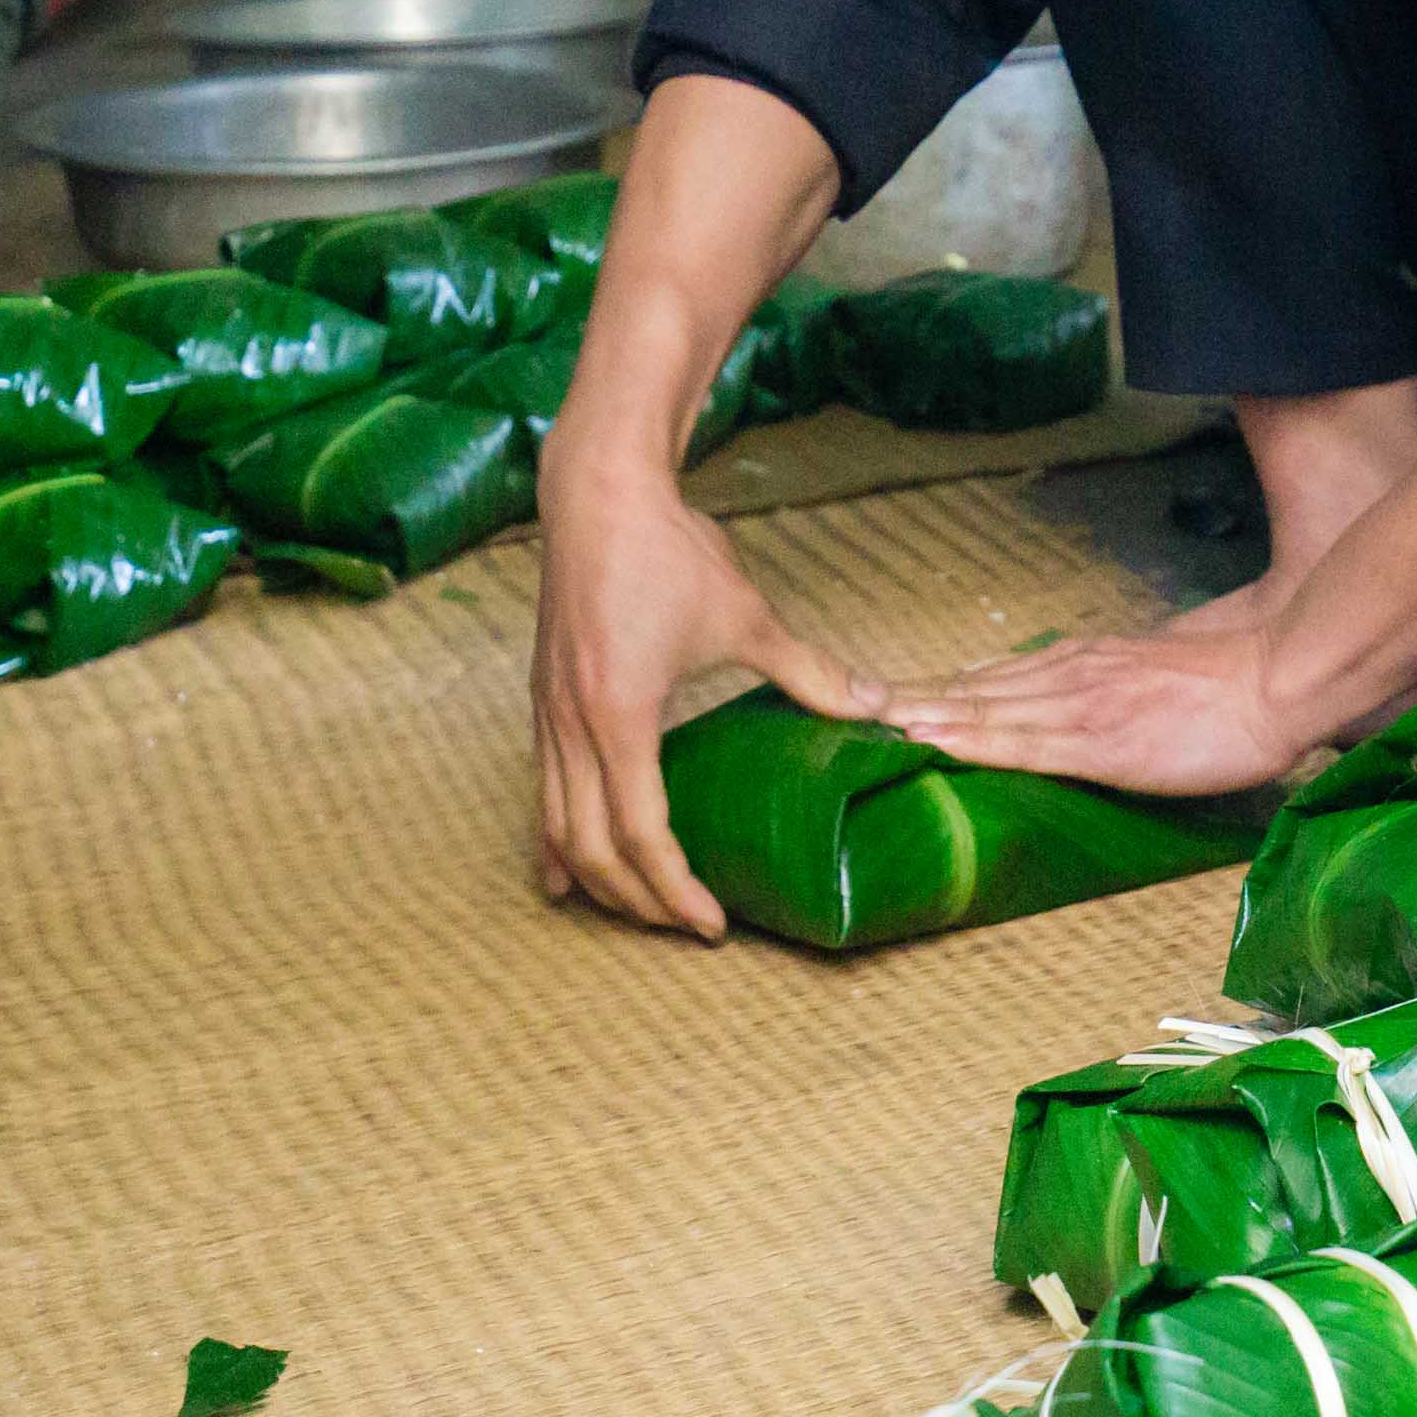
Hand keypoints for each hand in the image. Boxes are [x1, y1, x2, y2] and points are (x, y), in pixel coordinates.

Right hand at [532, 470, 881, 938]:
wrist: (597, 491)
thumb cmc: (666, 549)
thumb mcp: (746, 616)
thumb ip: (809, 670)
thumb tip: (876, 706)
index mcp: (620, 716)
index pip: (642, 836)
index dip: (675, 891)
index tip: (712, 924)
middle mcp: (571, 725)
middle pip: (590, 849)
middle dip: (636, 900)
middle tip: (684, 925)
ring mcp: (547, 714)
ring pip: (555, 825)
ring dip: (593, 877)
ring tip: (633, 909)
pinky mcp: (541, 699)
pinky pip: (540, 790)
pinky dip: (555, 838)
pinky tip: (565, 867)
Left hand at [889, 623, 1310, 799]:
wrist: (1277, 680)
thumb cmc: (1230, 686)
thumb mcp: (1153, 673)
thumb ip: (1106, 683)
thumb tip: (1064, 694)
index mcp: (1080, 663)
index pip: (989, 678)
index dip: (931, 691)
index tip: (878, 699)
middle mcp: (1068, 676)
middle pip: (968, 689)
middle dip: (904, 700)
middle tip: (840, 705)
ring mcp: (1079, 706)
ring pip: (980, 710)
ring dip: (919, 715)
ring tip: (862, 720)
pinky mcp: (1099, 741)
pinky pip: (1020, 743)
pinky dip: (969, 740)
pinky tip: (930, 742)